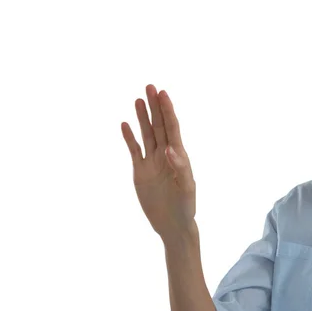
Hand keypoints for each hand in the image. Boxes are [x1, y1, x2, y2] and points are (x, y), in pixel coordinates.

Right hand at [121, 84, 195, 238]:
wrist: (172, 224)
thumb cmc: (186, 206)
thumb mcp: (186, 187)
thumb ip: (181, 167)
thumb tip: (171, 149)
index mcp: (179, 156)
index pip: (172, 128)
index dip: (168, 110)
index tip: (163, 94)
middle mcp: (165, 154)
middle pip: (159, 125)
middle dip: (155, 107)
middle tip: (150, 86)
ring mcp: (152, 161)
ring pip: (147, 134)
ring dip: (142, 117)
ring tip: (138, 99)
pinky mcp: (140, 171)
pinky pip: (134, 150)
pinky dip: (129, 137)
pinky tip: (124, 124)